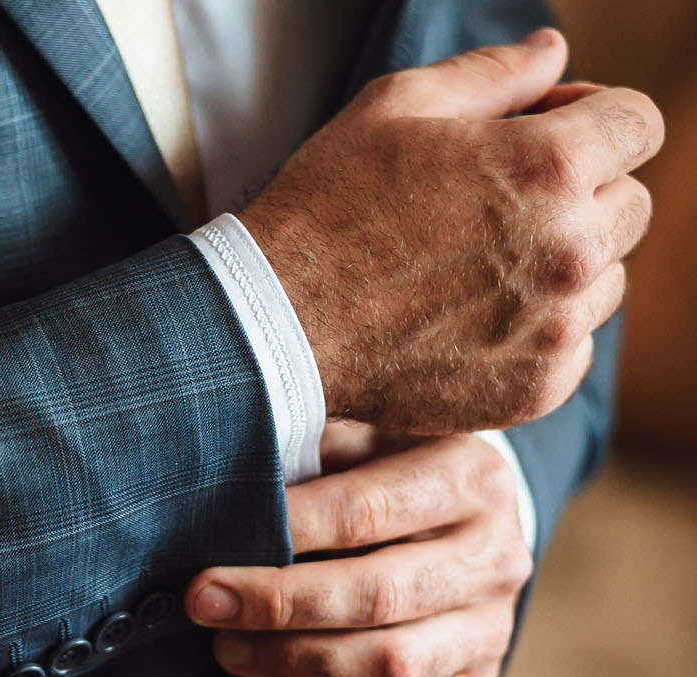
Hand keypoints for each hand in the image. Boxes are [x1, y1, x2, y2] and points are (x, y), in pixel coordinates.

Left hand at [184, 433, 532, 676]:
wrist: (466, 520)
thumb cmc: (388, 467)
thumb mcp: (362, 434)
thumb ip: (311, 446)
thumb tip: (231, 478)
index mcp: (468, 478)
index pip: (367, 510)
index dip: (287, 532)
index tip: (214, 551)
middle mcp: (494, 557)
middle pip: (379, 595)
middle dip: (277, 605)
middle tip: (204, 604)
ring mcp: (492, 629)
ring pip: (393, 667)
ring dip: (294, 663)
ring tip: (228, 648)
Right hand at [240, 28, 662, 433]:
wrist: (273, 325)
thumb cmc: (325, 208)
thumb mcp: (393, 109)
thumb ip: (492, 75)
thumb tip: (555, 53)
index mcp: (548, 165)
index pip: (640, 123)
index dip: (596, 118)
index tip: (548, 134)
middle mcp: (569, 248)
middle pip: (632, 204)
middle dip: (583, 192)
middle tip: (501, 205)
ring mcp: (556, 326)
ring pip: (607, 279)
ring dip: (563, 266)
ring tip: (480, 267)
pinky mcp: (536, 386)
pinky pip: (574, 346)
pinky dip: (537, 333)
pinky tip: (471, 319)